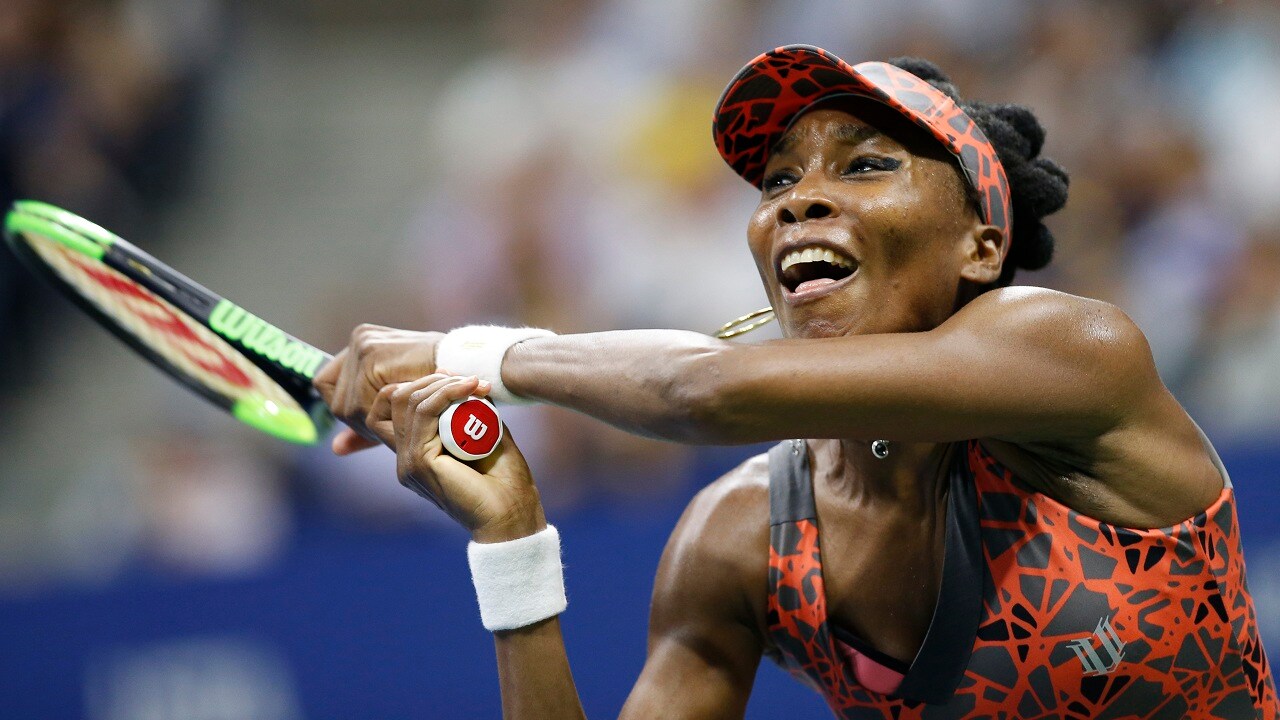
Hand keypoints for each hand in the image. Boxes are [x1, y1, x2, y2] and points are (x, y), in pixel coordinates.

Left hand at [314, 324, 451, 455]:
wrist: (469, 369)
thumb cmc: (440, 388)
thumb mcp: (398, 407)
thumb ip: (366, 424)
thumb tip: (337, 449)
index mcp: (360, 344)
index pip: (327, 386)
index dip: (348, 407)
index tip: (373, 418)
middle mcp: (358, 339)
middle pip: (334, 398)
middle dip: (360, 418)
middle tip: (391, 422)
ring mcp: (361, 343)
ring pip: (345, 405)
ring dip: (370, 422)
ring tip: (399, 419)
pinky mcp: (370, 352)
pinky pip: (358, 402)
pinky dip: (377, 416)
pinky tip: (401, 415)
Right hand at [367, 373, 545, 542]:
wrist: (513, 514)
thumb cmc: (505, 479)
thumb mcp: (484, 433)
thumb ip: (469, 410)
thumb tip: (463, 378)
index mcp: (415, 453)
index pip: (388, 408)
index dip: (417, 383)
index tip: (456, 378)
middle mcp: (404, 458)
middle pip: (395, 399)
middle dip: (431, 379)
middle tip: (469, 379)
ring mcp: (408, 462)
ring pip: (409, 402)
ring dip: (444, 384)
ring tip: (475, 383)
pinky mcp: (418, 462)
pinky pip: (424, 414)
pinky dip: (448, 393)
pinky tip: (472, 387)